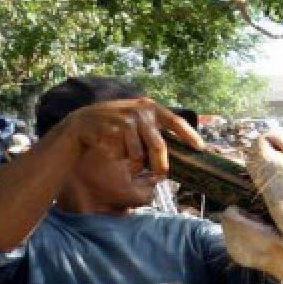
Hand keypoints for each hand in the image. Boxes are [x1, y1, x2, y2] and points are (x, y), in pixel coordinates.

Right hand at [58, 98, 202, 179]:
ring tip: (127, 160)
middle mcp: (140, 112)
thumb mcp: (135, 117)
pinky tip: (111, 150)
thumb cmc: (114, 123)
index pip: (175, 121)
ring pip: (139, 156)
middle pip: (158, 146)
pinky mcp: (112, 131)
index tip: (200, 148)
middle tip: (162, 176)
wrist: (82, 122)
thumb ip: (154, 127)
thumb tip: (180, 149)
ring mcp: (126, 121)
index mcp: (149, 107)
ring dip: (136, 165)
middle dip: (161, 166)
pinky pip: (123, 156)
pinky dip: (120, 159)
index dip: (189, 135)